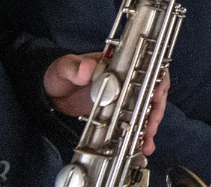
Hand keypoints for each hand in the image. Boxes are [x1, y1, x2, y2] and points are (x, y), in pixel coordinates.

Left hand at [44, 55, 169, 155]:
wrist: (53, 96)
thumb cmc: (60, 76)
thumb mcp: (64, 69)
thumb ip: (74, 68)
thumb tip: (87, 68)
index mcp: (118, 64)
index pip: (148, 66)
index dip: (157, 80)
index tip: (156, 95)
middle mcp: (127, 80)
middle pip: (154, 90)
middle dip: (156, 109)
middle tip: (151, 125)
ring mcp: (125, 97)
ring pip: (148, 108)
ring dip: (150, 124)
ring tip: (147, 141)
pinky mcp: (120, 113)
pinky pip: (136, 122)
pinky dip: (141, 135)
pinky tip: (141, 146)